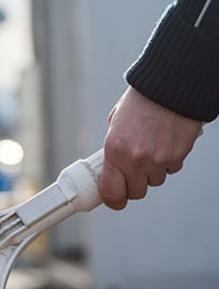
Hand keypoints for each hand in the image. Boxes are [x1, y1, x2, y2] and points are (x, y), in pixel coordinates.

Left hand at [100, 86, 203, 209]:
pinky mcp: (177, 157)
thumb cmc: (140, 104)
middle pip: (135, 192)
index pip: (112, 193)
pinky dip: (168, 162)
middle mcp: (135, 159)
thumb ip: (113, 150)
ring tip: (151, 147)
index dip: (113, 200)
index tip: (115, 199)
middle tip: (133, 168)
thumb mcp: (116, 125)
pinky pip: (170, 170)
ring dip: (152, 171)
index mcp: (114, 151)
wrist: (170, 88)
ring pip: (154, 181)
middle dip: (134, 183)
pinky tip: (165, 143)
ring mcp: (158, 160)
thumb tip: (111, 171)